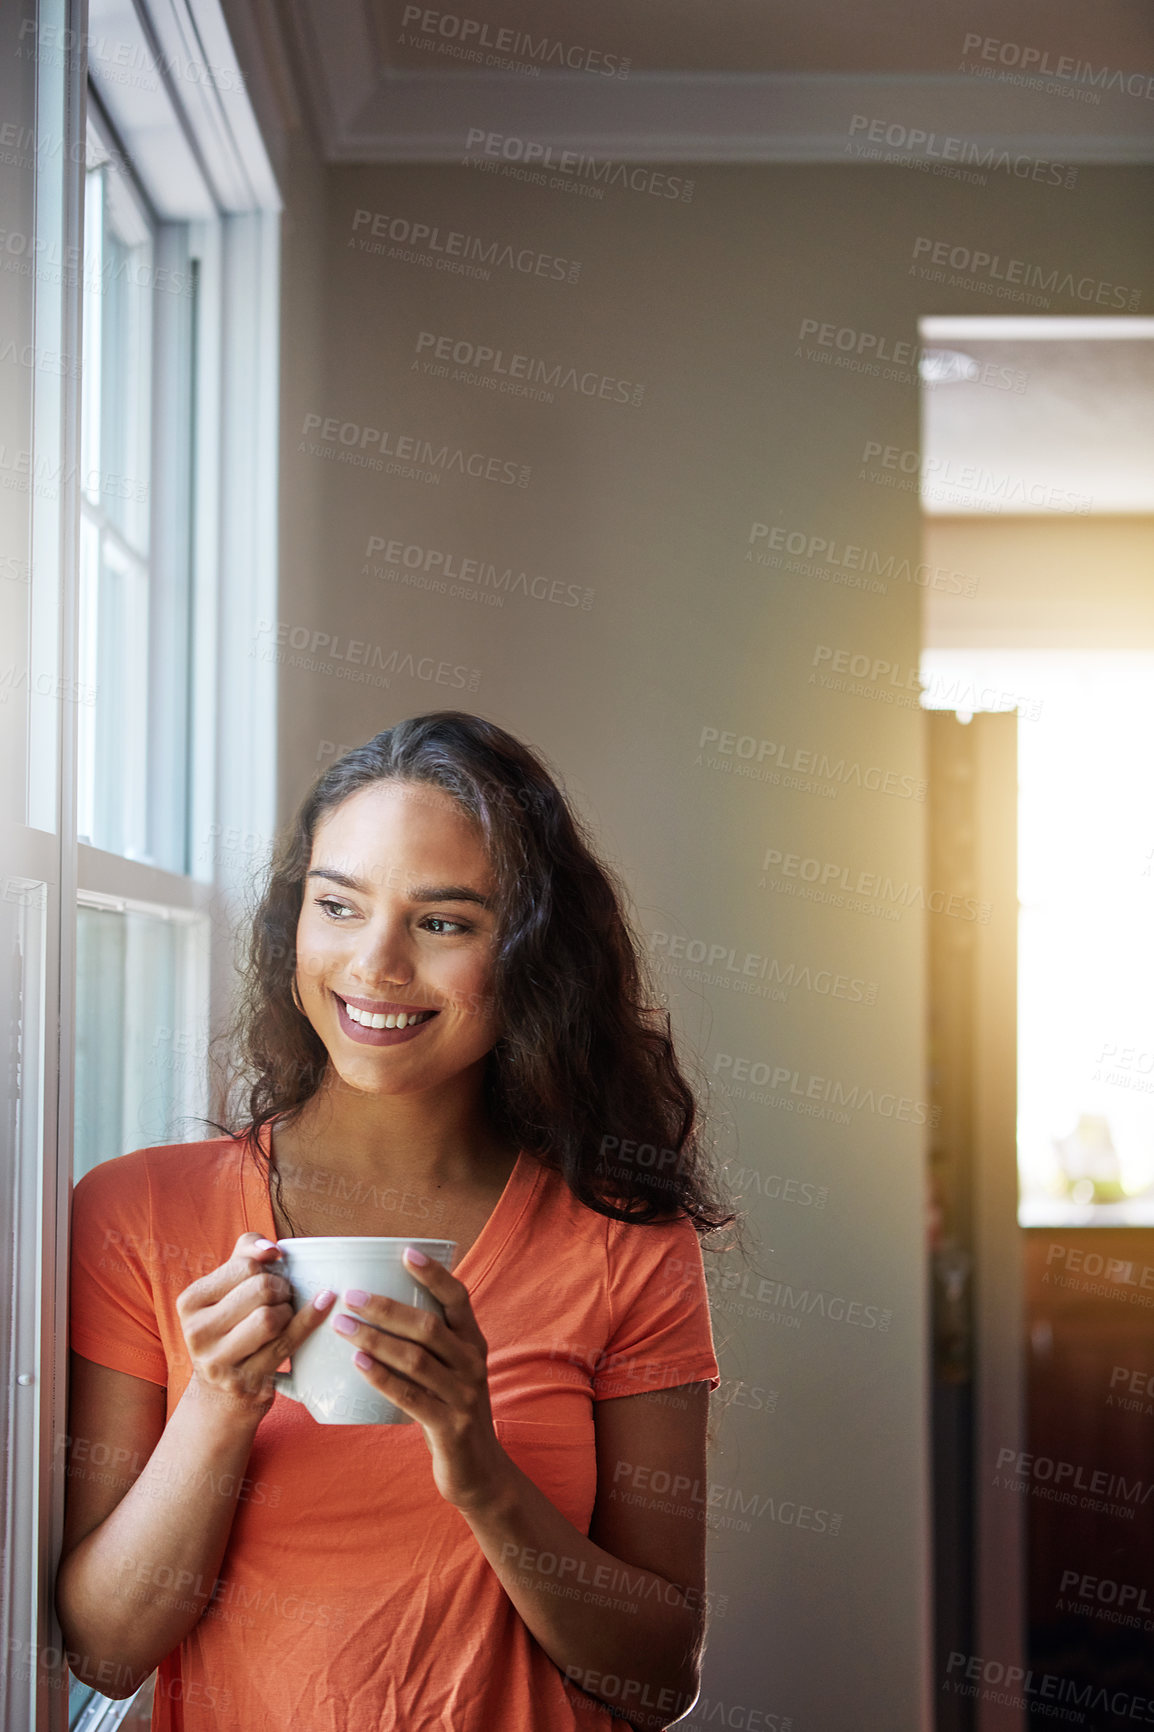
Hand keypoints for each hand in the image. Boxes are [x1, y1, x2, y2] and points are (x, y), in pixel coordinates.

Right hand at [177, 1232, 335, 1419]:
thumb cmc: (230, 1326)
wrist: (221, 1392)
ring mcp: (218, 1362)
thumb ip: (246, 1253)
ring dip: (289, 1310)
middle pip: (261, 1289)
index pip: (245, 1266)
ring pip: (271, 1318)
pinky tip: (323, 1306)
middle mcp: (196, 1333)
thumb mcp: (227, 1287)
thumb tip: (271, 1249)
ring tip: (284, 1314)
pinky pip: (287, 1344)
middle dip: (282, 1288)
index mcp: (190, 1302)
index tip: (269, 1277)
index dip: (267, 1268)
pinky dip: (309, 1322)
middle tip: (282, 1296)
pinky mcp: (245, 1383)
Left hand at [331, 1248, 509, 1510]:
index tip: (405, 1252)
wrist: (479, 1471)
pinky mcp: (451, 1426)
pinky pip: (411, 1397)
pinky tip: (359, 1365)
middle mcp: (473, 1363)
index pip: (459, 1298)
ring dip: (376, 1340)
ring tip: (343, 1327)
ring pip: (416, 1359)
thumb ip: (427, 1346)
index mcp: (474, 1343)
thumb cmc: (451, 1411)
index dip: (434, 1274)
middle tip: (351, 1296)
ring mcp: (464, 1395)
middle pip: (429, 1326)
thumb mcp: (450, 1373)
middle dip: (386, 1308)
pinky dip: (383, 1378)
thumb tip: (375, 1312)